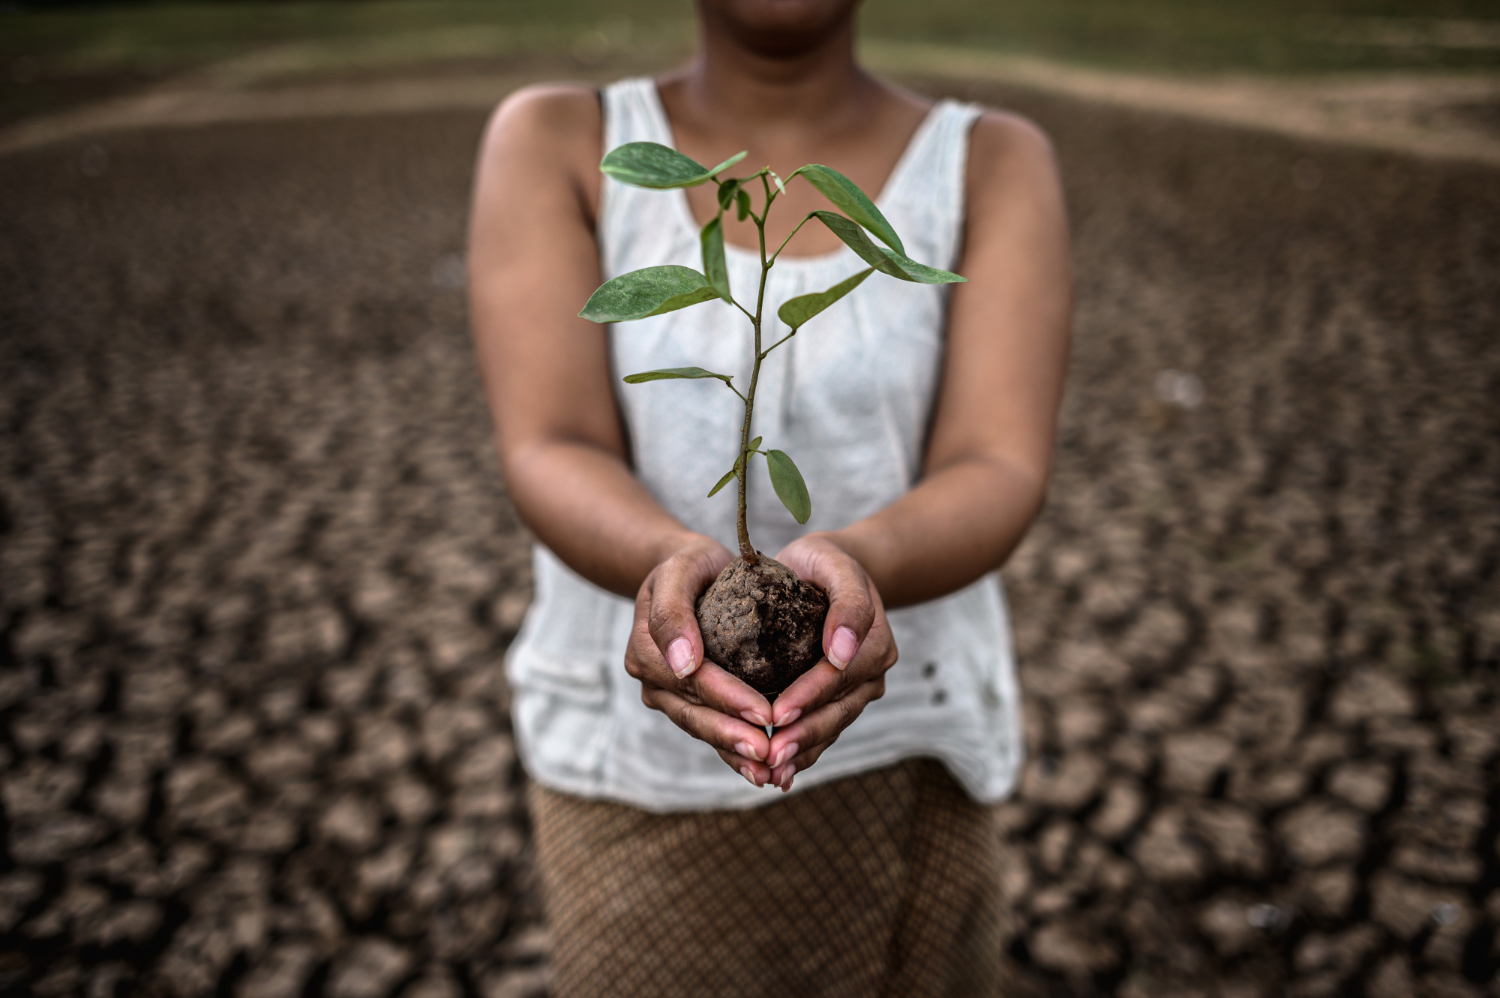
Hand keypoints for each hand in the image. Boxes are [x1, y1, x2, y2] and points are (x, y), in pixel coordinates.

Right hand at [624, 534, 779, 786]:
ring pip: (701, 727)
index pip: (693, 680)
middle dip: (732, 735)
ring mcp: (666, 694)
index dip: (728, 699)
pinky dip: (732, 751)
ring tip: (769, 771)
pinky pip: (709, 728)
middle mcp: (652, 678)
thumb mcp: (681, 568)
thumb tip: (681, 664)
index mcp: (647, 648)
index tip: (765, 714)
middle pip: (695, 712)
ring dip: (733, 752)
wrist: (690, 571)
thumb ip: (672, 610)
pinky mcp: (686, 702)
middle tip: (770, 753)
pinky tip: (759, 769)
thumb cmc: (691, 564)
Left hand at [763, 533, 897, 791]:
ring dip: (802, 752)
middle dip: (803, 735)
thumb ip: (848, 602)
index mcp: (874, 642)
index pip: (837, 677)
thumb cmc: (825, 563)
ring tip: (771, 773)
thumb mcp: (835, 564)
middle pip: (837, 711)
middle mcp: (871, 673)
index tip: (776, 714)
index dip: (808, 697)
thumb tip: (843, 651)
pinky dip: (803, 752)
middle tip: (770, 757)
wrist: (828, 570)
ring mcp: (858, 690)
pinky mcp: (841, 701)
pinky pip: (824, 730)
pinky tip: (778, 773)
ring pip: (831, 727)